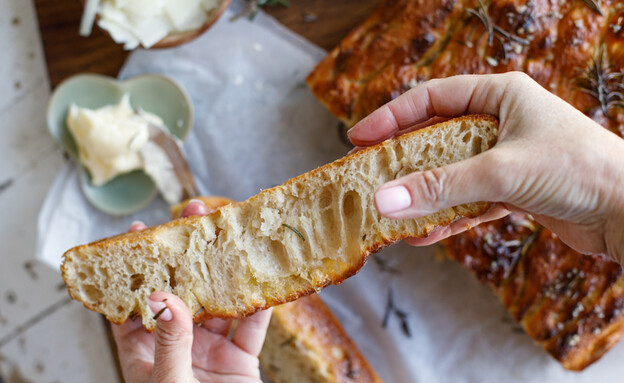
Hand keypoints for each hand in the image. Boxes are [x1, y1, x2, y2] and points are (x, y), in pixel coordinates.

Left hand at [111, 200, 271, 382]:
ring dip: (226, 268)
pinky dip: (261, 302)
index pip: (133, 303)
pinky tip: (266, 277)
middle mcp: (177, 344)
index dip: (134, 267)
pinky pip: (252, 323)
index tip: (139, 231)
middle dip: (187, 253)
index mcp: (144, 354)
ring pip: (218, 300)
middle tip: (194, 216)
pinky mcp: (241, 358)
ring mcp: (210, 348)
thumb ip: (169, 344)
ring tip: (230, 233)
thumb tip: (165, 298)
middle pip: (181, 290)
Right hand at [348, 72, 623, 262]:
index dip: (391, 117)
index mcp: (499, 96)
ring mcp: (504, 158)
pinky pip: (468, 202)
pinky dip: (447, 218)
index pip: (431, 99)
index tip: (358, 138)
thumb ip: (440, 186)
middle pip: (435, 139)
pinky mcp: (512, 190)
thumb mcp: (501, 171)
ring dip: (422, 197)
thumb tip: (384, 199)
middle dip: (403, 165)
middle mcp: (499, 123)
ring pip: (449, 175)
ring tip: (391, 216)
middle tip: (368, 180)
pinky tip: (423, 235)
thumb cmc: (579, 170)